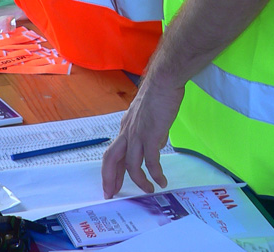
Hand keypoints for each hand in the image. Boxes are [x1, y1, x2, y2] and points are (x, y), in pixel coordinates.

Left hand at [101, 74, 183, 197]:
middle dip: (111, 179)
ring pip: (132, 165)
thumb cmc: (158, 93)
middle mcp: (128, 131)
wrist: (163, 80)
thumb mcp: (146, 115)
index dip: (110, 170)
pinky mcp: (151, 135)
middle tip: (112, 194)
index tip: (110, 184)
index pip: (113, 152)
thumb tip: (155, 145)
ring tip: (149, 190)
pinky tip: (162, 181)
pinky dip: (156, 174)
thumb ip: (147, 130)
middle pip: (112, 159)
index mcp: (126, 126)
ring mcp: (138, 134)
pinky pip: (151, 161)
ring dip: (140, 181)